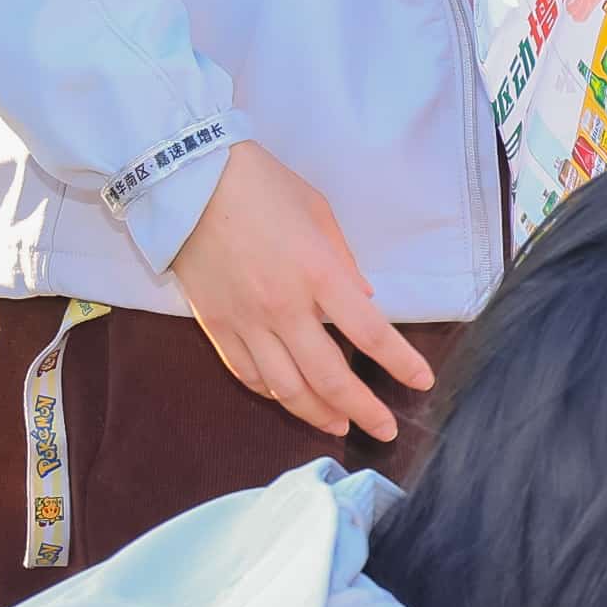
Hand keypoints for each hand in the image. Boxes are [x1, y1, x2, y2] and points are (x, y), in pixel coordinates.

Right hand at [168, 140, 430, 443]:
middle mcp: (284, 306)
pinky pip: (247, 373)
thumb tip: (364, 302)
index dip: (401, 364)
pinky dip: (273, 393)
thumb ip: (343, 261)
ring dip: (318, 414)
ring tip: (340, 426)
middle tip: (384, 430)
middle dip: (364, 411)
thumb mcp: (317, 211)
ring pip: (287, 388)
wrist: (184, 176)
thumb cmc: (258, 183)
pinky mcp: (215, 324)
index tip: (421, 382)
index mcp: (319, 274)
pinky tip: (290, 398)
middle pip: (331, 377)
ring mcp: (247, 320)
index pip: (371, 334)